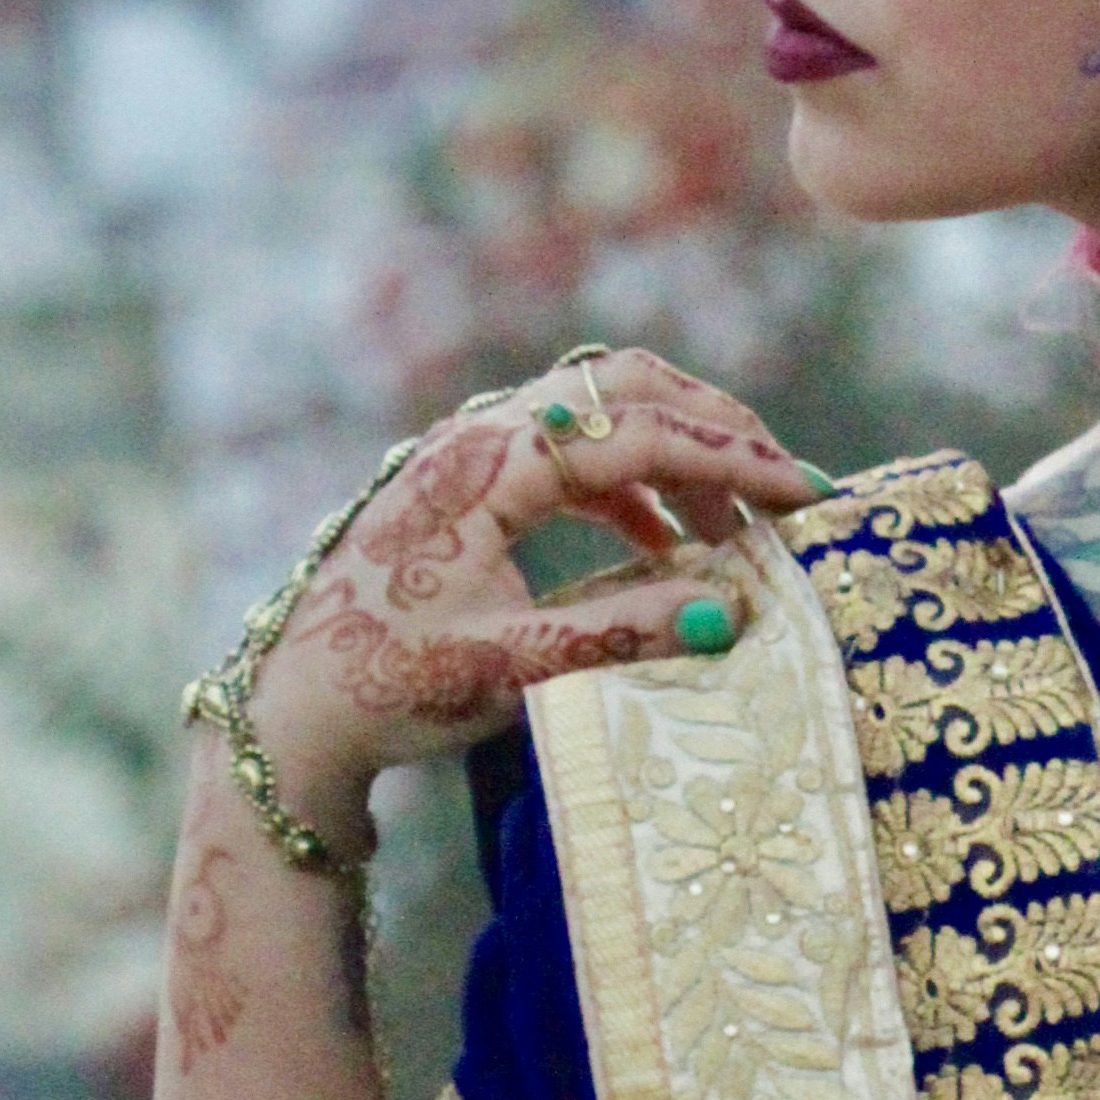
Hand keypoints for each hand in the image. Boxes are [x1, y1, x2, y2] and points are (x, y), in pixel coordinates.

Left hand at [247, 352, 816, 838]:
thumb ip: (622, 632)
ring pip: (600, 413)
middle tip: (785, 487)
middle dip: (715, 430)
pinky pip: (572, 454)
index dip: (733, 460)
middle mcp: (478, 436)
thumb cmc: (389, 686)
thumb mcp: (514, 667)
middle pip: (624, 389)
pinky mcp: (471, 484)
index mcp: (487, 465)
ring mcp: (471, 453)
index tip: (806, 494)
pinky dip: (633, 484)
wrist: (294, 710)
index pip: (638, 432)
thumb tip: (732, 613)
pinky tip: (666, 543)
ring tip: (733, 532)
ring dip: (676, 456)